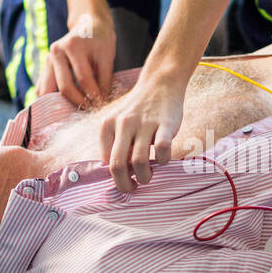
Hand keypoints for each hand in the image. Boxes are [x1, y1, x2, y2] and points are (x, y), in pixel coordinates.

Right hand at [37, 9, 115, 106]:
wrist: (89, 25)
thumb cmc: (100, 41)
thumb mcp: (107, 57)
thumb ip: (104, 80)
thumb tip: (101, 104)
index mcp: (72, 46)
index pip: (83, 79)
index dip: (93, 96)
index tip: (101, 106)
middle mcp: (56, 51)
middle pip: (65, 87)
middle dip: (79, 102)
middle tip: (90, 110)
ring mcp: (48, 59)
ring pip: (48, 89)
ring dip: (62, 104)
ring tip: (76, 110)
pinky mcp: (45, 66)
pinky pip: (42, 87)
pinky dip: (50, 98)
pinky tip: (62, 106)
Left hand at [99, 73, 186, 191]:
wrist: (160, 83)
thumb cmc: (139, 110)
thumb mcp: (118, 122)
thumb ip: (115, 144)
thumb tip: (116, 174)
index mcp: (108, 125)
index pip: (105, 161)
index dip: (114, 177)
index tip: (124, 180)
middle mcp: (123, 124)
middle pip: (117, 165)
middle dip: (124, 185)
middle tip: (132, 189)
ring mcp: (145, 123)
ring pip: (139, 162)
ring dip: (145, 177)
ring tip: (148, 176)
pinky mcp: (166, 124)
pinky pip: (162, 150)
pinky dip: (163, 161)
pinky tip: (163, 159)